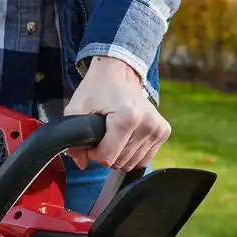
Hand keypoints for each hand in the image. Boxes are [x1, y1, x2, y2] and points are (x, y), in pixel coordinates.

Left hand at [63, 56, 170, 171]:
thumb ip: (73, 141)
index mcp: (127, 117)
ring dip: (120, 155)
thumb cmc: (97, 89)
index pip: (108, 157)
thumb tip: (82, 164)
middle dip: (107, 154)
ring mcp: (158, 128)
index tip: (92, 140)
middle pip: (121, 162)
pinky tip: (127, 139)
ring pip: (133, 163)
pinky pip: (145, 159)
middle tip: (101, 136)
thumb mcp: (76, 110)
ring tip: (114, 136)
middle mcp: (147, 124)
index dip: (94, 153)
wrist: (119, 72)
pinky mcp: (163, 131)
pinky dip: (133, 154)